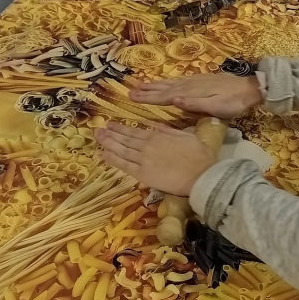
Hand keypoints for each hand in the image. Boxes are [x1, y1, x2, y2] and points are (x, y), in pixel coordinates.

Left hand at [96, 123, 214, 195]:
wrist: (200, 175)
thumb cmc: (199, 156)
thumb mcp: (186, 136)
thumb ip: (170, 131)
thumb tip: (157, 126)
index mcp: (158, 136)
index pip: (135, 132)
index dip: (121, 128)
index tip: (110, 124)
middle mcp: (147, 146)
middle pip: (125, 139)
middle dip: (110, 134)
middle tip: (98, 130)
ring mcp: (143, 160)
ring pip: (122, 150)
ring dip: (108, 143)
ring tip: (98, 138)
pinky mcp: (143, 174)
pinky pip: (125, 165)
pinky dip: (113, 159)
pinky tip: (104, 154)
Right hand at [128, 75, 261, 116]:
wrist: (250, 89)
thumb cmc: (233, 103)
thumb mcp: (215, 107)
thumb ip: (193, 104)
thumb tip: (173, 100)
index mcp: (190, 93)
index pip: (164, 96)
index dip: (148, 98)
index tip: (132, 97)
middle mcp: (189, 85)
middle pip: (163, 88)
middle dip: (147, 91)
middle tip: (130, 92)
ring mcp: (194, 81)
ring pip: (169, 83)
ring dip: (154, 85)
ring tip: (140, 85)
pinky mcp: (200, 80)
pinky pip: (177, 81)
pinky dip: (167, 82)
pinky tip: (165, 84)